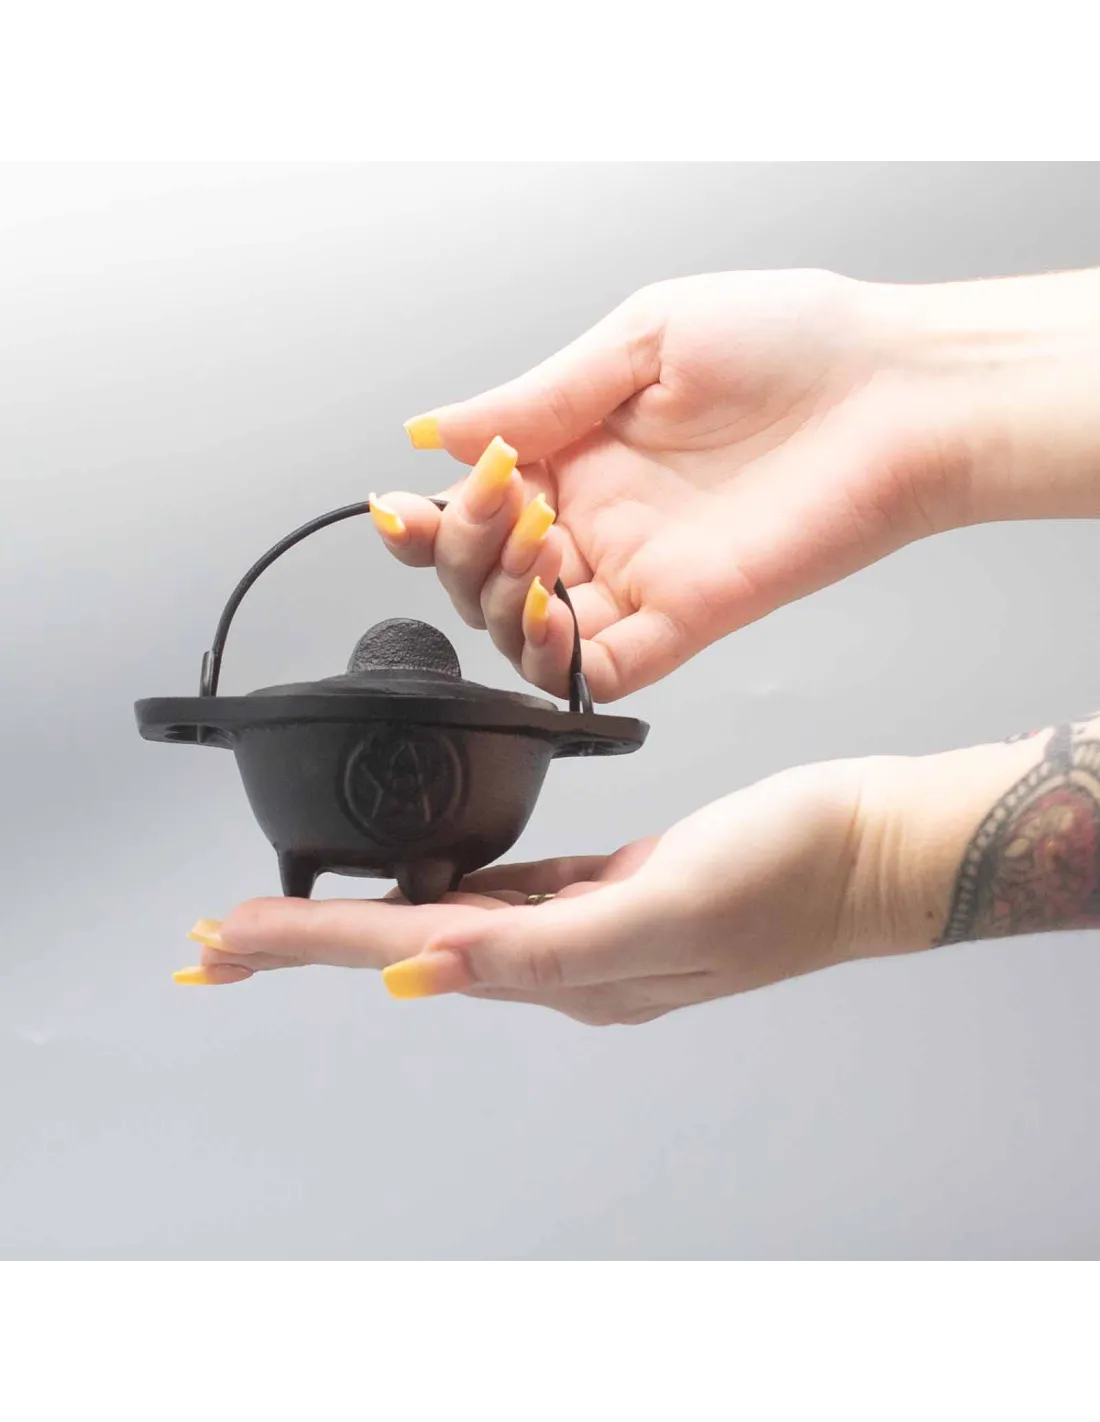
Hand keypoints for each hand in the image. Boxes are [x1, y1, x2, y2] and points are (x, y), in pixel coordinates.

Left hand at [176, 758, 876, 1024]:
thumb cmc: (789, 872)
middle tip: (215, 944)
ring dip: (358, 922)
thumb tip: (425, 968)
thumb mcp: (668, 904)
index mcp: (570, 968)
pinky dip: (442, 894)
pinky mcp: (612, 891)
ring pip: (444, 926)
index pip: (407, 954)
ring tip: (287, 920)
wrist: (870, 850)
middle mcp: (566, 960)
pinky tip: (420, 888)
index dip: (309, 945)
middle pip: (404, 948)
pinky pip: (504, 898)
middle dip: (304, 943)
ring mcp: (589, 927)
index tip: (224, 943)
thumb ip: (547, 946)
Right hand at [371, 269, 971, 701]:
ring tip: (530, 548)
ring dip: (499, 604)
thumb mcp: (643, 338)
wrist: (897, 391)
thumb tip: (433, 428)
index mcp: (582, 451)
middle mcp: (601, 521)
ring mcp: (639, 576)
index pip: (479, 504)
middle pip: (487, 575)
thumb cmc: (794, 343)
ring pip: (527, 632)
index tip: (398, 507)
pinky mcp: (685, 621)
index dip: (430, 518)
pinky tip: (549, 613)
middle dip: (464, 551)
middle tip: (499, 501)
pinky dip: (553, 661)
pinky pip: (596, 670)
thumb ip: (538, 395)